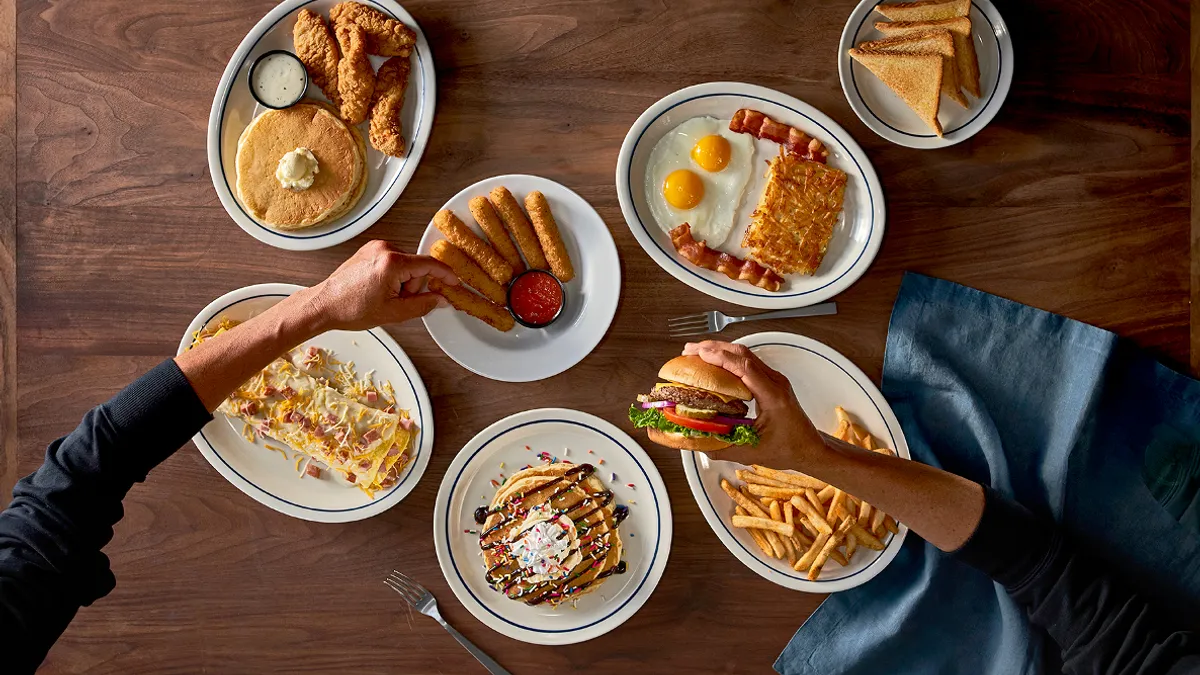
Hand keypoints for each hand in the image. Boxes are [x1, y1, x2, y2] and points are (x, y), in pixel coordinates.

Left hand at [301, 240, 459, 331]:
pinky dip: (393, 276)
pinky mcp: (368, 250)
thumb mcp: (394, 313)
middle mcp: (384, 249)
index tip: (454, 283)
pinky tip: (378, 289)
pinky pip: (392, 261)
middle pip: (416, 267)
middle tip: (397, 302)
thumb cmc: (351, 309)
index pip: (429, 265)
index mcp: (392, 263)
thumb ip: (423, 305)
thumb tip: (441, 299)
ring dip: (402, 282)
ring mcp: (375, 248)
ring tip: (384, 297)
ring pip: (405, 265)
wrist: (324, 304)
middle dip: (413, 287)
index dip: (445, 276)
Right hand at [682, 341, 826, 470]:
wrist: (811, 448)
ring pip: (745, 355)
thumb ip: (722, 449)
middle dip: (714, 348)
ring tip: (696, 353)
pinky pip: (748, 363)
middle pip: (743, 353)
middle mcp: (775, 382)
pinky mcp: (771, 382)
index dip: (720, 357)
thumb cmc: (789, 449)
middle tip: (689, 350)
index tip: (700, 354)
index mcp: (773, 396)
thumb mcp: (752, 453)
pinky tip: (714, 364)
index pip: (744, 367)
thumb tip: (695, 442)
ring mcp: (774, 380)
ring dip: (720, 351)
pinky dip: (729, 359)